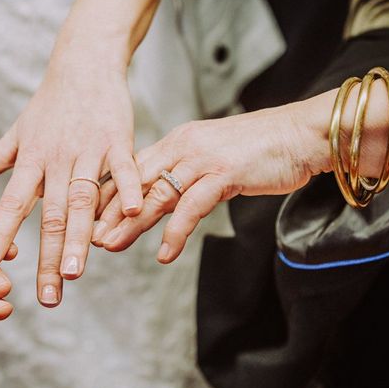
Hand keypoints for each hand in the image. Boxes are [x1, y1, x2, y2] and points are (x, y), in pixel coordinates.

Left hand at [0, 50, 142, 306]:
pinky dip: (129, 187)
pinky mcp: (118, 140)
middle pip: (51, 212)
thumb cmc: (48, 106)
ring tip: (77, 272)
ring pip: (83, 197)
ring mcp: (88, 149)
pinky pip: (124, 167)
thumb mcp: (14, 136)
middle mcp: (57, 158)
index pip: (12, 201)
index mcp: (31, 159)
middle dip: (48, 256)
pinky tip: (133, 213)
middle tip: (48, 296)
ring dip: (81, 235)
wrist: (83, 64)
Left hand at [93, 105, 321, 262]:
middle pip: (137, 182)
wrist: (299, 134)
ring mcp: (202, 159)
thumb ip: (186, 176)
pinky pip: (192, 206)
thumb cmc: (258, 149)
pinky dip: (176, 232)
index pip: (134, 169)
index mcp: (177, 143)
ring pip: (156, 194)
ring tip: (111, 245)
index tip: (89, 215)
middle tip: (89, 236)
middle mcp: (183, 147)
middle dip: (109, 210)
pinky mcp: (223, 173)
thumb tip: (164, 199)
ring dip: (131, 223)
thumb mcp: (211, 160)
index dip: (110, 193)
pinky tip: (164, 253)